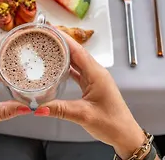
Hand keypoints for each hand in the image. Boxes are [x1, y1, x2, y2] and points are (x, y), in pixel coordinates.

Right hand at [34, 34, 145, 159]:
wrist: (125, 134)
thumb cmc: (112, 123)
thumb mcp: (83, 115)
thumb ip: (60, 110)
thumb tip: (39, 108)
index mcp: (96, 74)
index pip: (78, 50)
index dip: (64, 39)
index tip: (51, 30)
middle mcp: (96, 72)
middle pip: (77, 52)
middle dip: (62, 43)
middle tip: (46, 36)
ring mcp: (95, 78)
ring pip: (77, 61)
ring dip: (65, 54)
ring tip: (49, 48)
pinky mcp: (93, 85)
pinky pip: (78, 71)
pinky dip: (68, 67)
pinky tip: (58, 67)